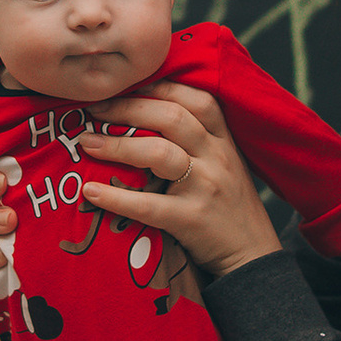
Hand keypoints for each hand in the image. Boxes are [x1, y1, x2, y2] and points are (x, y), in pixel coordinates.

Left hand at [73, 81, 283, 277]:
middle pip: (171, 117)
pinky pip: (148, 205)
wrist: (253, 254)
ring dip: (117, 144)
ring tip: (87, 143)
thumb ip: (197, 137)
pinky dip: (115, 197)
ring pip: (159, 153)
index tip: (122, 86)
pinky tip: (90, 191)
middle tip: (93, 110)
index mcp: (223, 138)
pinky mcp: (191, 219)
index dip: (156, 87)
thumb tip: (143, 112)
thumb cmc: (228, 204)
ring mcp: (206, 187)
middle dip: (127, 108)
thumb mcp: (224, 161)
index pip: (193, 98)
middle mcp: (217, 156)